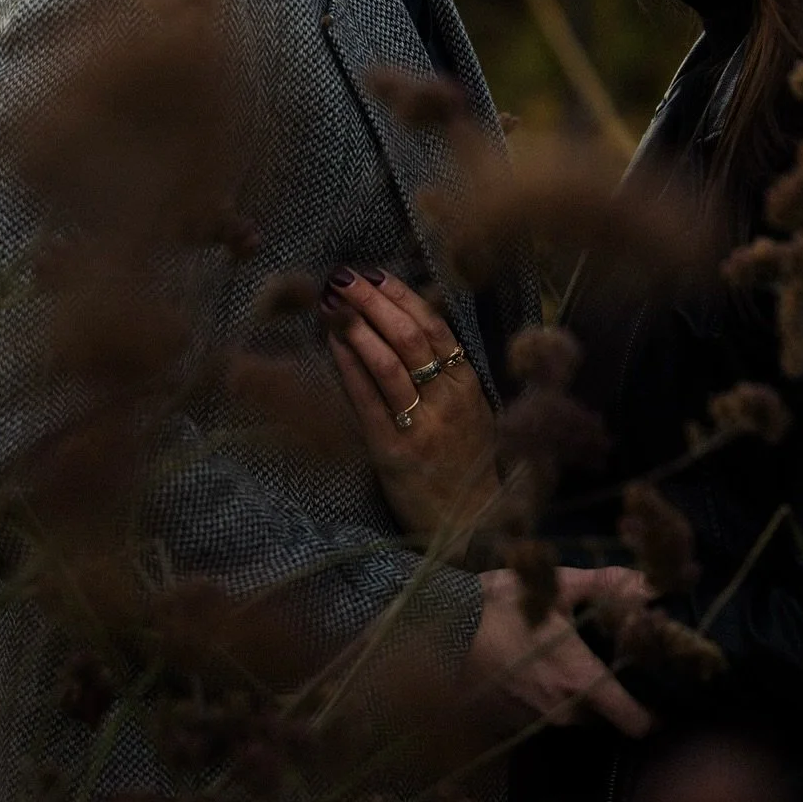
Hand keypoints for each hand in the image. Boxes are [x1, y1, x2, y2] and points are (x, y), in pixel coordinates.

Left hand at [325, 267, 498, 545]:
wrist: (471, 527)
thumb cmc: (467, 465)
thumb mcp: (471, 411)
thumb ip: (447, 373)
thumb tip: (408, 324)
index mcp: (468, 384)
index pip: (434, 325)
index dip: (401, 295)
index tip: (374, 274)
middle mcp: (448, 400)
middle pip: (409, 335)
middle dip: (372, 300)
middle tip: (343, 278)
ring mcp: (422, 426)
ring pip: (389, 362)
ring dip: (356, 326)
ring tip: (331, 304)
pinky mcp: (394, 453)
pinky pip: (367, 401)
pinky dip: (349, 367)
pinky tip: (331, 345)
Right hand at [464, 565, 653, 738]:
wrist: (439, 629)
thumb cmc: (502, 606)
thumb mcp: (555, 586)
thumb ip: (607, 586)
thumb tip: (653, 585)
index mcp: (582, 680)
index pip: (635, 721)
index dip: (653, 712)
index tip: (660, 694)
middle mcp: (564, 711)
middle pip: (606, 718)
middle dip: (615, 698)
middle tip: (616, 665)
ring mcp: (536, 721)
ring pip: (576, 718)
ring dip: (581, 698)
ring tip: (576, 662)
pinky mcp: (512, 722)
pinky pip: (546, 716)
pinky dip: (552, 699)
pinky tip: (542, 669)